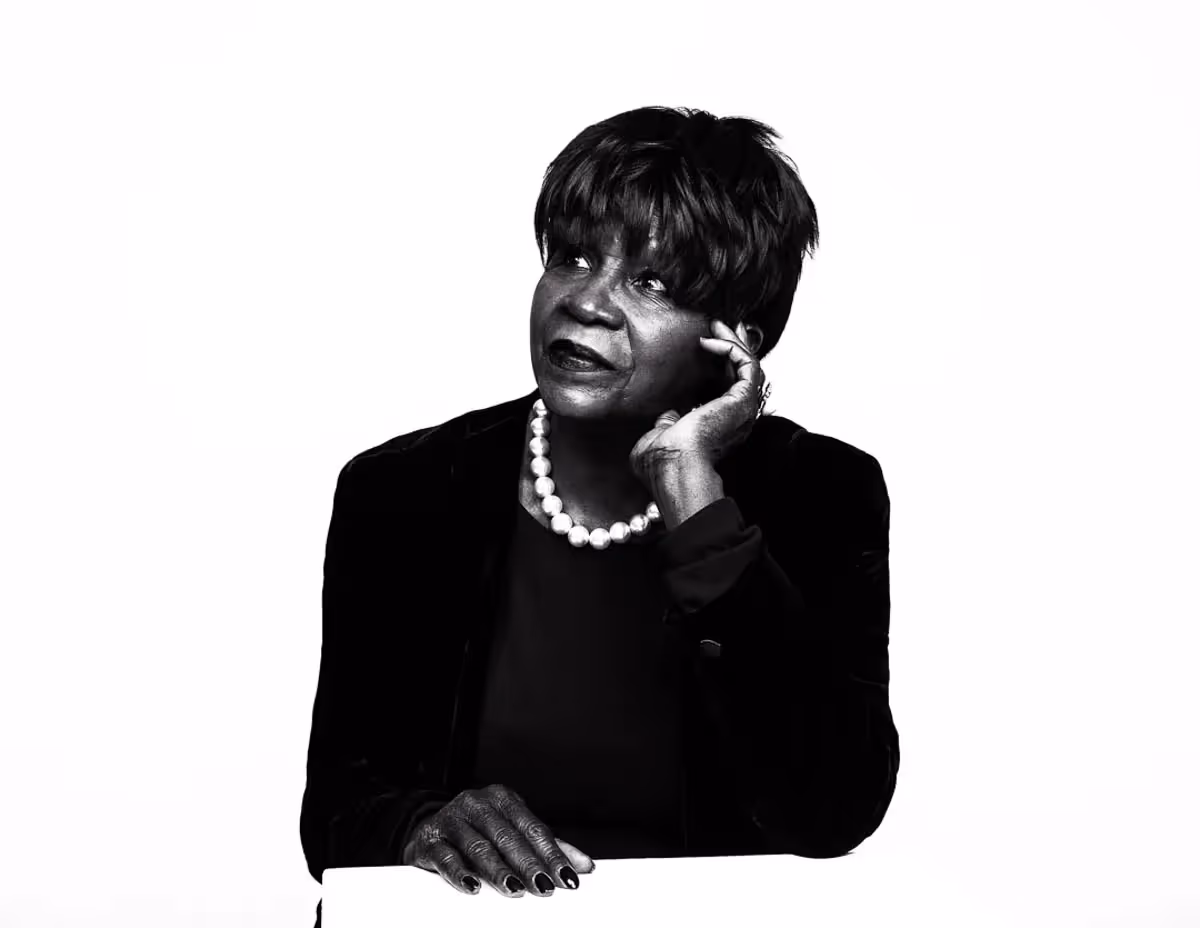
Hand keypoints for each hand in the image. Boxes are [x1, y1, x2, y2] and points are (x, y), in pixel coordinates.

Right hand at [401, 783, 594, 896]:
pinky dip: (460, 873)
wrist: (429, 830)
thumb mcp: (514, 833)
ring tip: (514, 889)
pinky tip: (473, 888)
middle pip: (507, 836)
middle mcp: (477, 804)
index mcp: (503, 799)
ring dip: (497, 870)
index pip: (532, 828)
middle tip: (544, 887)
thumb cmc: (479, 832)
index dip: (551, 854)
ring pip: (478, 845)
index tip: (567, 878)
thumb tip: (584, 865)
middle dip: (528, 864)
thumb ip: (547, 848)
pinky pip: (446, 856)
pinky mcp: (430, 839)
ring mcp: (452, 820)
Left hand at [629, 318, 764, 481]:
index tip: (705, 344)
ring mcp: (743, 408)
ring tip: (718, 324)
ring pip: (749, 366)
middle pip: (742, 373)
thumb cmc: (664, 461)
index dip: (720, 365)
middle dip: (732, 346)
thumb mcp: (662, 434)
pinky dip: (731, 348)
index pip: (726, 389)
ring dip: (734, 342)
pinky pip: (748, 364)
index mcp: (720, 426)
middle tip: (718, 325)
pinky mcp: (743, 398)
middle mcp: (737, 417)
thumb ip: (668, 422)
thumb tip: (666, 415)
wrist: (673, 465)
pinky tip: (710, 340)